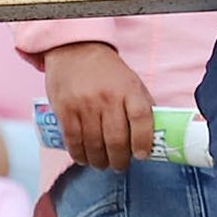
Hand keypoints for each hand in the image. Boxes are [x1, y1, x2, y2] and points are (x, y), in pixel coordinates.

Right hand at [43, 42, 154, 169]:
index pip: (141, 118)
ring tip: (103, 164)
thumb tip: (151, 136)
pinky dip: (80, 155)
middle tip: (120, 166)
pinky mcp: (65, 110)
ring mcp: (84, 105)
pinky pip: (73, 140)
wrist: (75, 51)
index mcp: (128, 89)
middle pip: (116, 138)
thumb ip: (141, 105)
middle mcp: (107, 97)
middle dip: (120, 159)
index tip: (142, 155)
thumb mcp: (131, 82)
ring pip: (94, 144)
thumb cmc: (108, 72)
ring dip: (99, 161)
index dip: (143, 140)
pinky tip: (85, 159)